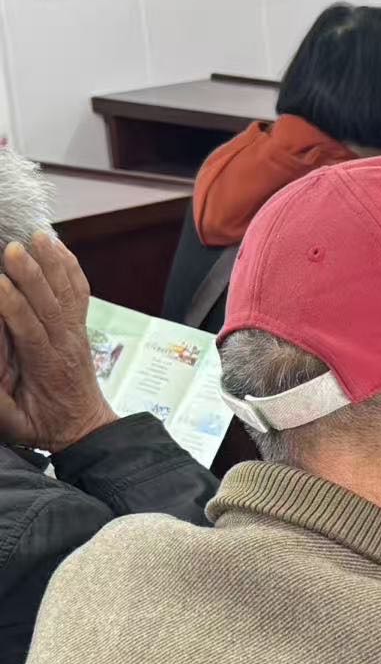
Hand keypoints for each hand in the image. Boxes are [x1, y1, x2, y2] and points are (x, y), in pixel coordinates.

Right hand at [0, 233, 117, 451]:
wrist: (84, 426)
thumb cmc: (44, 424)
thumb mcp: (15, 425)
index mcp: (48, 366)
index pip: (30, 330)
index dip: (14, 306)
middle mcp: (66, 344)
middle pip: (50, 304)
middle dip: (31, 275)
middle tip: (13, 248)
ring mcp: (75, 332)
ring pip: (67, 292)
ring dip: (53, 262)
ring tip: (39, 236)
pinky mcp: (79, 325)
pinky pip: (79, 293)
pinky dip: (71, 267)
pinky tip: (58, 246)